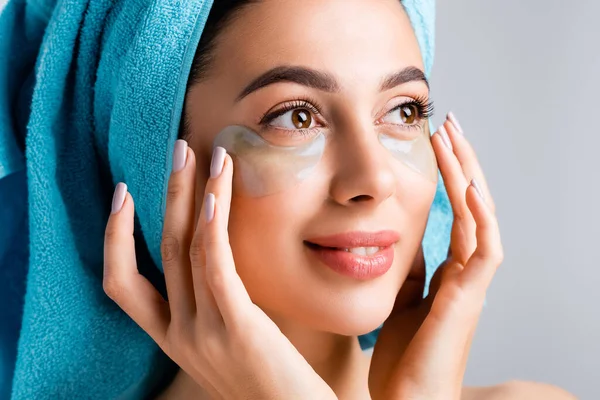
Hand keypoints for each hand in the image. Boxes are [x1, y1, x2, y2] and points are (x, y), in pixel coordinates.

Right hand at [103, 142, 336, 399]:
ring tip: (206, 154)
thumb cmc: (270, 382)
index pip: (123, 285)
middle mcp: (178, 335)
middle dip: (167, 194)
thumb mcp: (228, 343)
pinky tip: (218, 191)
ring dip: (195, 194)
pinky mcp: (235, 327)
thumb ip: (216, 307)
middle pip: (161, 250)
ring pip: (187, 248)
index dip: (115, 238)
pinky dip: (213, 224)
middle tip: (178, 148)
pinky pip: (215, 264)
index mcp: (172, 339)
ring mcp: (203, 332)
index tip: (123, 194)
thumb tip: (222, 260)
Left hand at [368, 113, 502, 399]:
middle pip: (471, 204)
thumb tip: (398, 239)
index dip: (448, 175)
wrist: (405, 399)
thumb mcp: (400, 298)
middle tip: (448, 122)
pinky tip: (469, 186)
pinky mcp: (468, 298)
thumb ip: (409, 269)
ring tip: (453, 136)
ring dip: (467, 174)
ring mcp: (471, 283)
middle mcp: (466, 271)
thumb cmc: (403, 356)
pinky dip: (479, 217)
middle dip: (461, 161)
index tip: (433, 142)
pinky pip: (483, 250)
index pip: (456, 211)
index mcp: (451, 270)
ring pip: (480, 216)